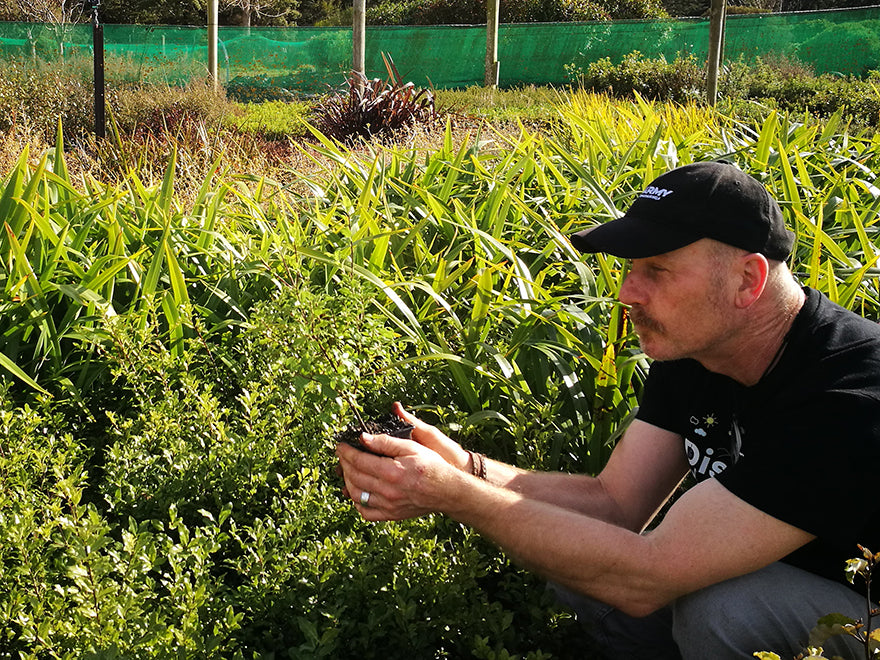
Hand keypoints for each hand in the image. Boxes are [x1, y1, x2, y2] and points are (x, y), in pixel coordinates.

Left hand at [335, 409, 469, 520]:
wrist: (446, 491)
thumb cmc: (431, 466)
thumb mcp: (411, 447)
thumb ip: (385, 443)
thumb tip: (363, 438)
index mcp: (391, 471)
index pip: (359, 461)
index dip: (346, 452)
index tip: (340, 446)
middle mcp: (387, 491)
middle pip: (354, 476)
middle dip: (344, 464)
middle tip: (343, 455)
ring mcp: (388, 505)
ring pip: (356, 495)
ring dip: (347, 481)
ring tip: (347, 470)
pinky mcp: (390, 515)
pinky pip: (365, 512)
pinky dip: (356, 502)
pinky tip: (357, 491)